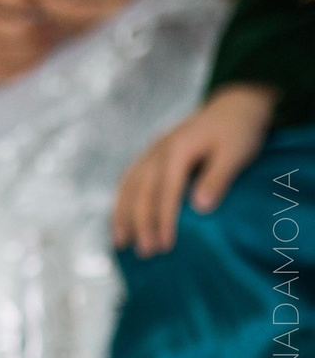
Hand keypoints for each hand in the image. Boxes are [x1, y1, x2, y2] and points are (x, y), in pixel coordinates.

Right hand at [113, 83, 278, 256]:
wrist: (234, 104)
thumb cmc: (238, 131)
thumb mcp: (235, 153)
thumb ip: (217, 178)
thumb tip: (199, 208)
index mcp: (177, 150)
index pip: (165, 191)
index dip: (163, 220)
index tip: (165, 246)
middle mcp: (157, 150)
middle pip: (141, 191)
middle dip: (141, 224)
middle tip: (144, 253)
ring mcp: (151, 150)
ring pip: (128, 184)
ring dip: (122, 213)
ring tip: (120, 241)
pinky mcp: (151, 153)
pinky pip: (129, 177)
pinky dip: (121, 198)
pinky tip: (120, 215)